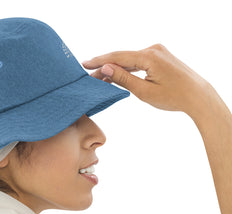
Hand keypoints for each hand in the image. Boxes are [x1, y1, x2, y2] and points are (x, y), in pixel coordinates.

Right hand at [82, 44, 213, 116]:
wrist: (197, 95)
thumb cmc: (173, 96)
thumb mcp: (144, 91)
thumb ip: (123, 78)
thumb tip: (106, 68)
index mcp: (149, 56)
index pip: (118, 56)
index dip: (100, 60)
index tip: (84, 64)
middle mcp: (153, 49)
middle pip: (122, 57)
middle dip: (105, 65)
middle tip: (88, 74)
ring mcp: (157, 52)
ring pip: (129, 59)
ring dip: (115, 68)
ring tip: (98, 77)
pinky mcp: (159, 57)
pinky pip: (137, 61)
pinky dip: (126, 68)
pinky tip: (116, 74)